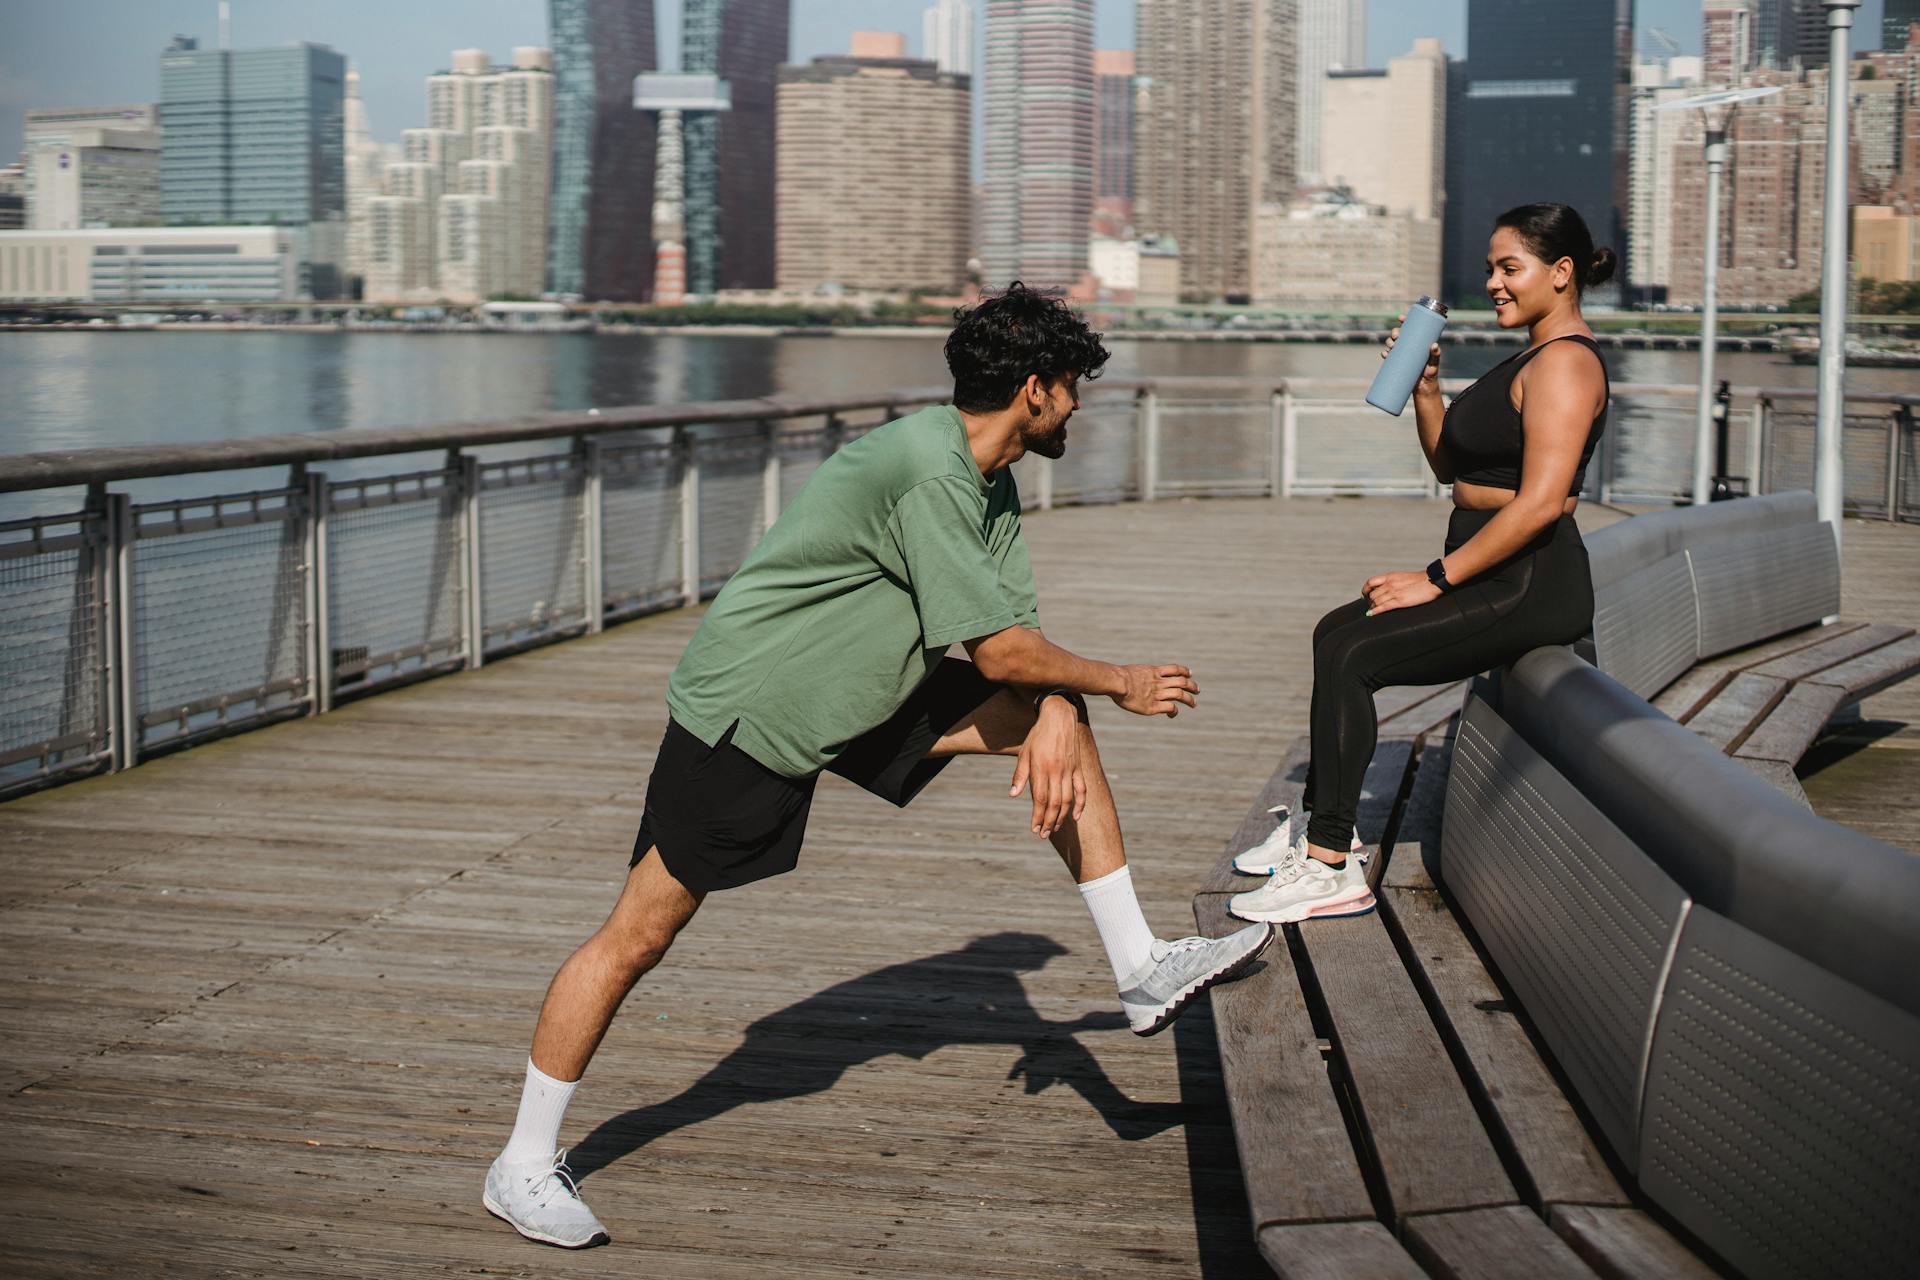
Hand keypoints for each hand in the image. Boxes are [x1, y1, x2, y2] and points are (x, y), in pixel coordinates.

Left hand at [1009, 696, 1086, 836]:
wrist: (1059, 717)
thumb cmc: (1038, 736)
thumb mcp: (1024, 753)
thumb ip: (1020, 775)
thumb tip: (1013, 794)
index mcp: (1041, 768)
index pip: (1040, 799)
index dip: (1038, 816)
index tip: (1034, 829)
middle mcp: (1057, 771)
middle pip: (1054, 803)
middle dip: (1049, 822)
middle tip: (1044, 834)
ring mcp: (1069, 770)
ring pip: (1067, 800)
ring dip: (1062, 817)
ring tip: (1055, 829)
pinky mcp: (1078, 768)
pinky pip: (1082, 790)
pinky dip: (1080, 805)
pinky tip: (1075, 817)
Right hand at [1112, 663, 1199, 717]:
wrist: (1116, 682)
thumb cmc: (1117, 677)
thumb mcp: (1131, 671)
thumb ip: (1138, 675)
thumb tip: (1131, 677)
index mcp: (1154, 671)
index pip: (1175, 669)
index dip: (1184, 671)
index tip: (1190, 673)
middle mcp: (1159, 682)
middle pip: (1182, 681)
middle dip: (1192, 686)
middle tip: (1197, 690)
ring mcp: (1157, 693)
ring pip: (1180, 695)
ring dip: (1189, 699)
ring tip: (1194, 704)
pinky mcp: (1153, 706)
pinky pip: (1170, 707)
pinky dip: (1174, 710)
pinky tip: (1172, 714)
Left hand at [1362, 570, 1441, 615]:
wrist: (1432, 581)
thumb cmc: (1420, 580)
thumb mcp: (1403, 577)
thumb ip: (1393, 581)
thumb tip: (1387, 588)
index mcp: (1390, 576)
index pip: (1371, 582)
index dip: (1365, 589)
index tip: (1365, 594)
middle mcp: (1390, 584)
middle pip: (1372, 594)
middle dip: (1370, 601)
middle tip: (1371, 605)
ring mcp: (1394, 593)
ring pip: (1376, 601)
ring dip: (1372, 607)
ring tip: (1373, 610)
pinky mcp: (1399, 601)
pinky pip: (1382, 607)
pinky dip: (1375, 611)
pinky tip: (1371, 614)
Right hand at [1384, 314, 1442, 394]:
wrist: (1423, 387)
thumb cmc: (1431, 373)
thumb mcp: (1434, 363)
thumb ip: (1436, 354)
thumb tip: (1434, 345)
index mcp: (1417, 342)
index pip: (1410, 328)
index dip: (1404, 321)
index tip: (1401, 318)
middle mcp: (1408, 346)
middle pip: (1398, 334)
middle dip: (1395, 332)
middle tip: (1397, 336)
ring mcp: (1401, 355)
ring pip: (1392, 344)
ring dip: (1389, 342)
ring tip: (1392, 346)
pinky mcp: (1397, 364)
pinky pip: (1388, 357)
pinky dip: (1385, 354)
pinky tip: (1385, 354)